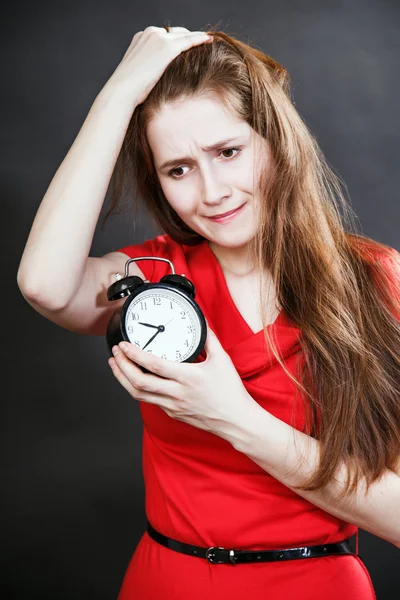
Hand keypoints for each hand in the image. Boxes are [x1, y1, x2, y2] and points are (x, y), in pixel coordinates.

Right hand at [107, 26, 212, 105]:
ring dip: (196, 37)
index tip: (187, 46)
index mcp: (141, 36)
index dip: (178, 40)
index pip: (165, 35)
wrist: (122, 92)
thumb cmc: (128, 90)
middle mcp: (150, 32)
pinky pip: (188, 41)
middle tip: (202, 43)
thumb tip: (156, 77)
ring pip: (184, 34)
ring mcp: (159, 38)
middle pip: (176, 32)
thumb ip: (148, 67)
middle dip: (188, 37)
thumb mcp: (137, 73)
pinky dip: (199, 39)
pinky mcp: (167, 48)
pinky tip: (209, 40)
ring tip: (208, 40)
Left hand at [108, 323, 252, 435]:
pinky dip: (137, 388)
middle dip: (122, 366)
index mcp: (188, 378)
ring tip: (116, 365)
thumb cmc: (230, 392)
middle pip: (139, 382)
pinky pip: (149, 400)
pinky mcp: (172, 413)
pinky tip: (134, 379)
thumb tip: (201, 322)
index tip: (124, 345)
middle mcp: (177, 393)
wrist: (235, 420)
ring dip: (123, 379)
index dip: (135, 355)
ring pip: (139, 395)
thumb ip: (209, 338)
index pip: (154, 365)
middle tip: (115, 353)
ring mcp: (172, 406)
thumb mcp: (222, 360)